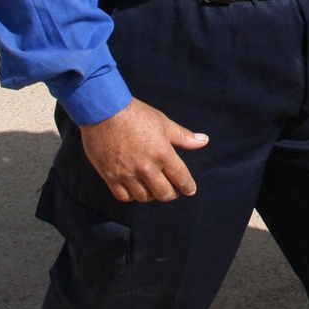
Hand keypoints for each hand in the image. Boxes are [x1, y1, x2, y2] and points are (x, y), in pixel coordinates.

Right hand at [80, 97, 205, 202]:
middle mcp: (146, 167)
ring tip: (154, 189)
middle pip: (164, 193)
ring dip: (152, 195)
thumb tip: (204, 141)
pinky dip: (132, 196)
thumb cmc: (135, 114)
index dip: (188, 187)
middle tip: (173, 190)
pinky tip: (135, 189)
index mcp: (163, 153)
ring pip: (144, 197)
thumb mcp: (163, 122)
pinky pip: (124, 197)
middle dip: (172, 194)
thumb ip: (184, 137)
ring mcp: (127, 174)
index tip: (190, 190)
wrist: (103, 111)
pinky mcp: (110, 176)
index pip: (181, 178)